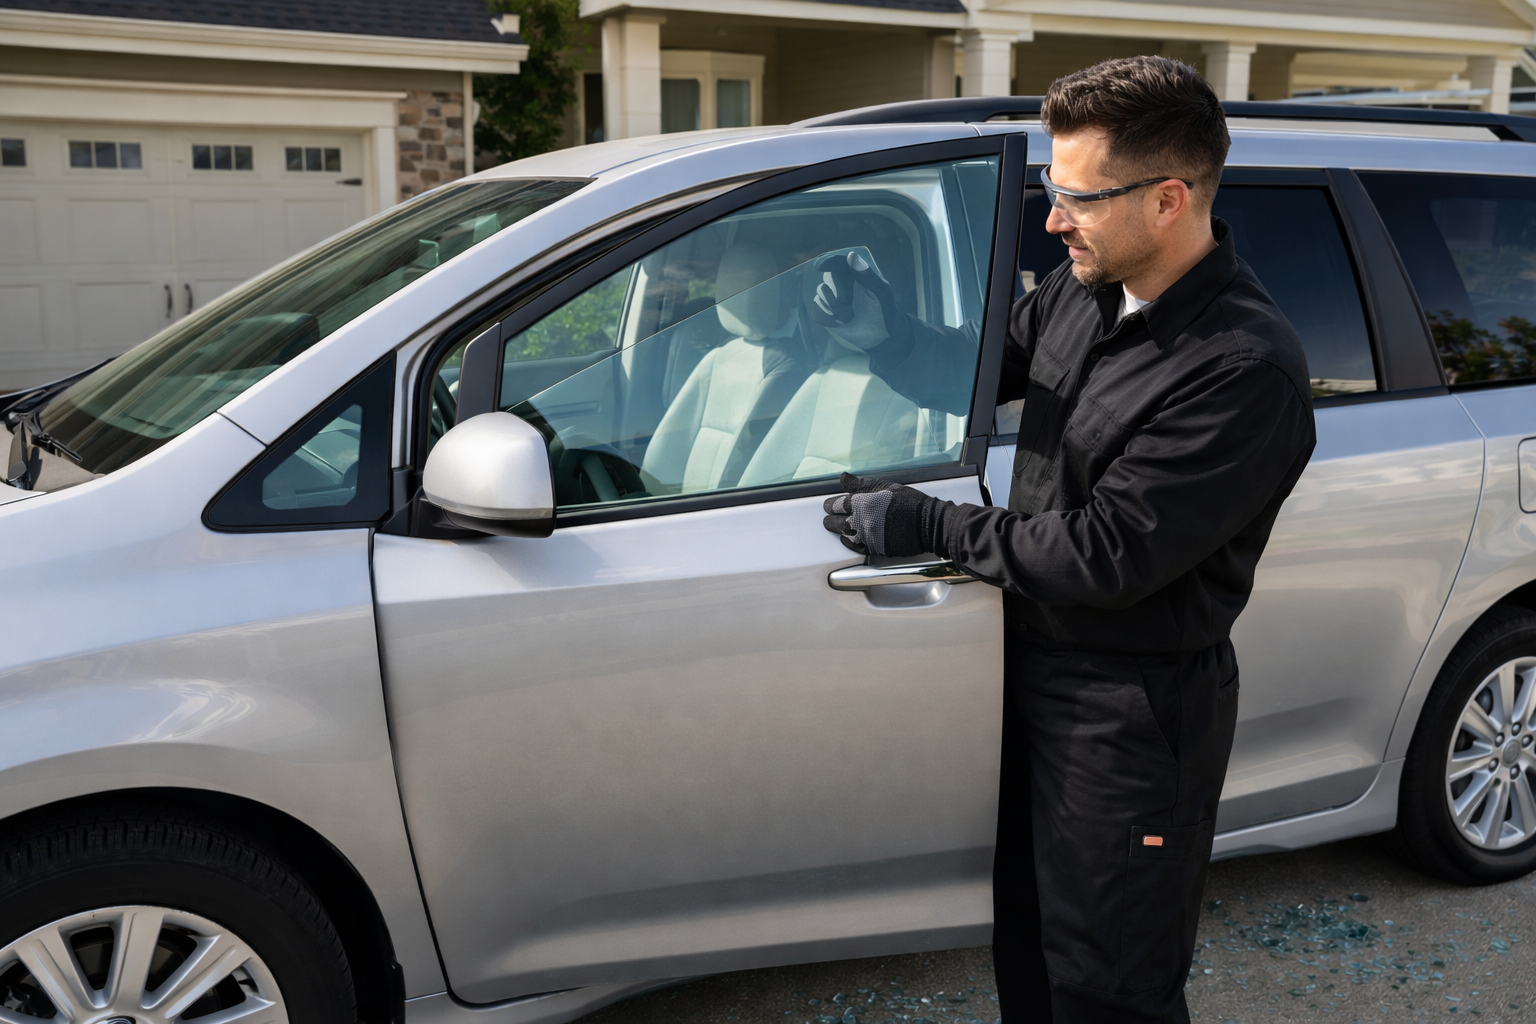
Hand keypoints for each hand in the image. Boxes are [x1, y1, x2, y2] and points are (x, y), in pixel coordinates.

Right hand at [807, 250, 907, 350]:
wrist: (882, 335)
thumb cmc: (885, 309)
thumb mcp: (880, 291)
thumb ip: (867, 275)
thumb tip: (851, 256)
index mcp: (855, 273)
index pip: (838, 261)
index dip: (828, 260)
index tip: (820, 266)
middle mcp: (842, 283)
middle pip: (828, 276)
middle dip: (836, 289)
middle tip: (846, 301)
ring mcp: (833, 298)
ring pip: (820, 294)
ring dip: (833, 306)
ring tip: (849, 315)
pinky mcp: (828, 313)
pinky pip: (816, 310)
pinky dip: (826, 316)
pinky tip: (839, 322)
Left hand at [822, 472, 950, 557]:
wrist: (928, 524)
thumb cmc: (909, 502)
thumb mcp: (885, 486)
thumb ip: (861, 484)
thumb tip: (844, 478)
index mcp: (862, 502)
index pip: (836, 504)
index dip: (831, 504)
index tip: (829, 505)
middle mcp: (861, 521)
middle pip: (835, 521)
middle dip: (831, 518)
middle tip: (829, 517)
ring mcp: (867, 536)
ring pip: (843, 535)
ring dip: (838, 530)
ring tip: (836, 527)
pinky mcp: (875, 549)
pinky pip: (855, 547)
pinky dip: (848, 542)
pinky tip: (847, 539)